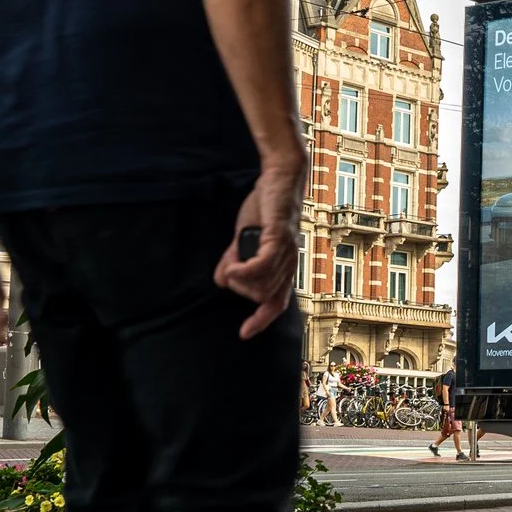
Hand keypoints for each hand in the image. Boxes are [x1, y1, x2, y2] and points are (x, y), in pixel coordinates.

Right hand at [216, 154, 307, 338]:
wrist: (278, 178)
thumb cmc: (265, 207)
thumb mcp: (246, 238)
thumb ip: (235, 259)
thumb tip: (221, 282)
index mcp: (284, 266)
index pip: (277, 303)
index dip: (261, 320)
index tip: (244, 333)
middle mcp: (290, 263)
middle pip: (264, 297)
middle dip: (242, 291)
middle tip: (229, 271)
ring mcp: (286, 251)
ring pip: (262, 284)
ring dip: (239, 280)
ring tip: (230, 264)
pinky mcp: (279, 237)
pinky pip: (261, 266)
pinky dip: (244, 271)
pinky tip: (232, 268)